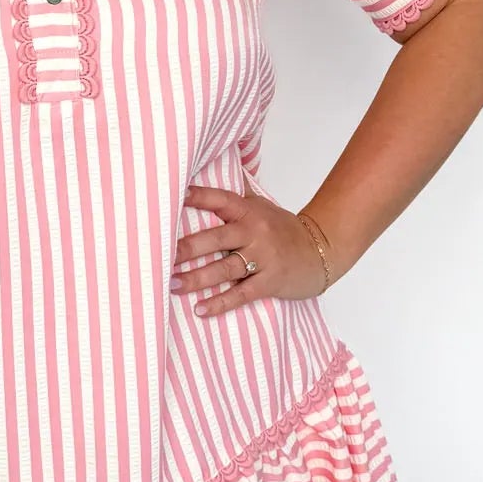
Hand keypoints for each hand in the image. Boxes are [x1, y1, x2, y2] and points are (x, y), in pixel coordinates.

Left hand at [170, 184, 330, 314]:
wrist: (321, 250)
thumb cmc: (282, 229)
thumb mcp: (261, 205)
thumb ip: (235, 196)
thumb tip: (209, 172)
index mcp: (249, 211)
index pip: (220, 200)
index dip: (198, 197)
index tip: (174, 196)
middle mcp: (254, 232)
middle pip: (216, 238)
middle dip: (188, 248)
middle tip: (161, 256)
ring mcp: (263, 258)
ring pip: (225, 269)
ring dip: (197, 279)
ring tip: (173, 284)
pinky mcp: (270, 282)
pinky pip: (241, 294)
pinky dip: (220, 303)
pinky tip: (200, 309)